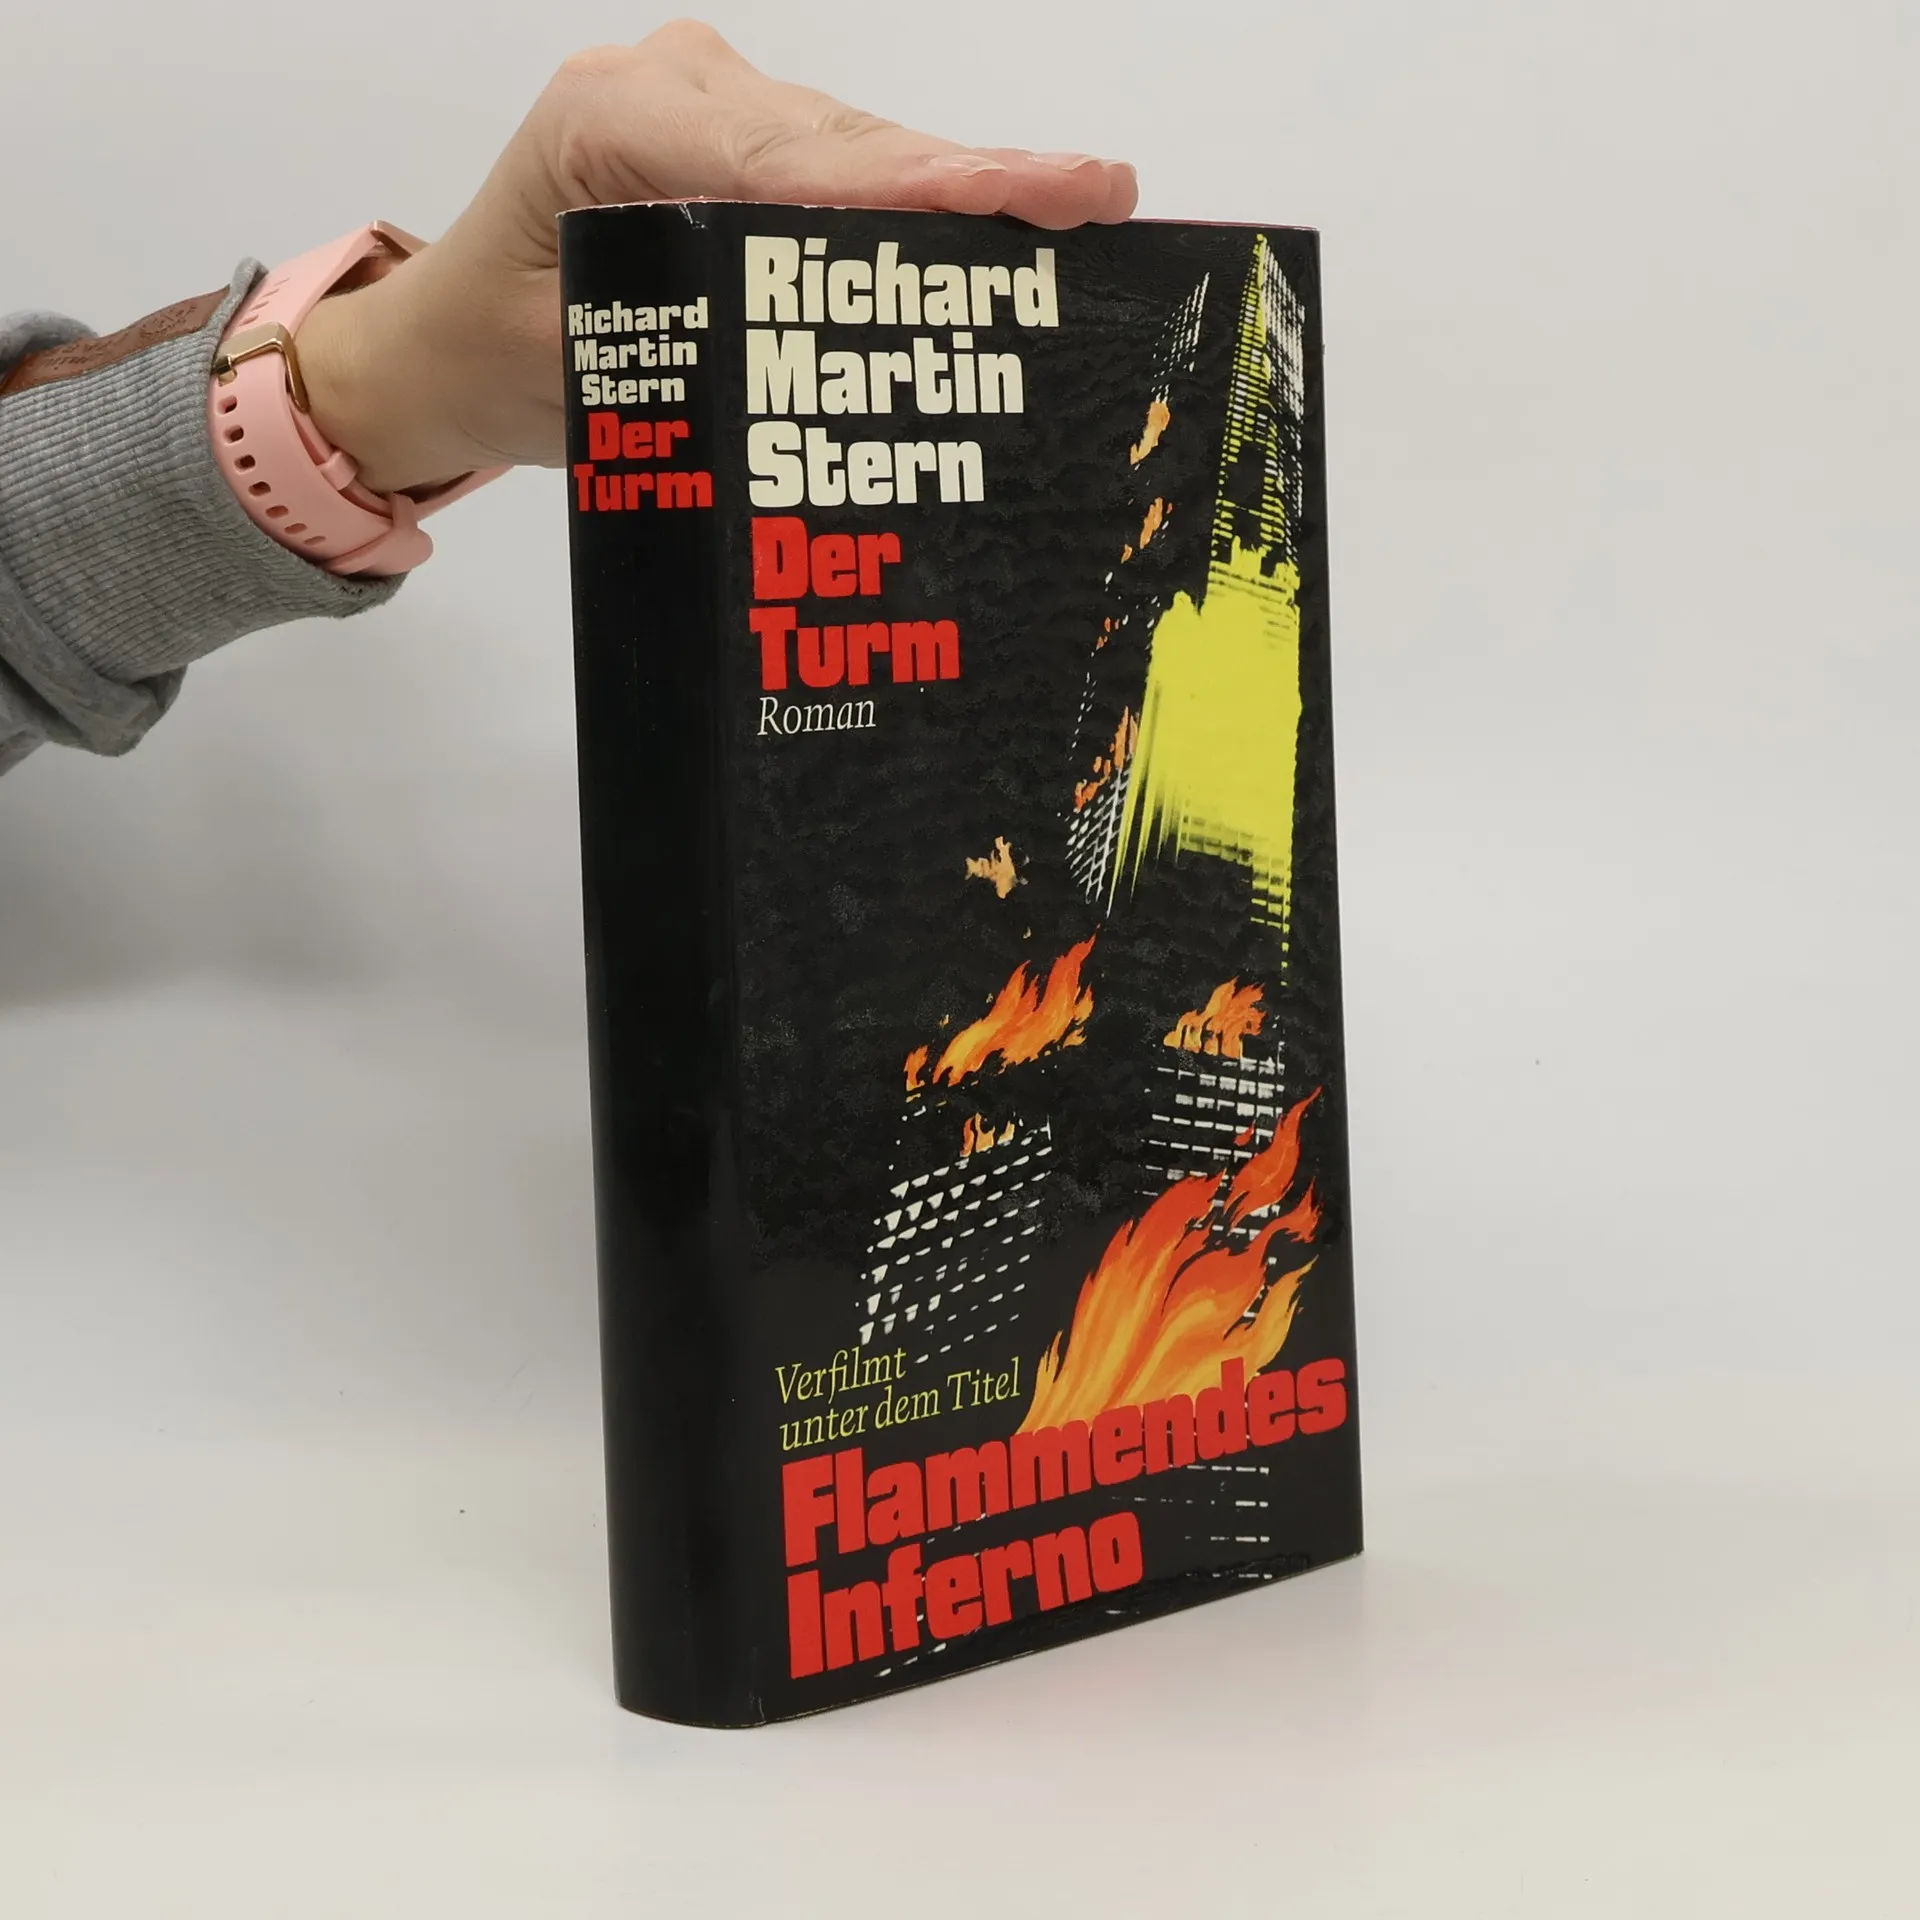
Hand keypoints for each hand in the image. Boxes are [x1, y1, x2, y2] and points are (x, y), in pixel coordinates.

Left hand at [297, 20, 1137, 495]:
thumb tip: (824, 364)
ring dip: (959, 190)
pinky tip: (1010, 218)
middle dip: (968, 178)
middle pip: (845, 141)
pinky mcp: (732, 137)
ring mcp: (706, 102)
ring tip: (1079, 207)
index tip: (1019, 194)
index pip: (790, 158)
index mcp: (614, 121)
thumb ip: (693, 345)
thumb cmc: (493, 356)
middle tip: (1096, 196)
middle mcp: (671, 86)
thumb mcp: (586, 368)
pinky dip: (917, 205)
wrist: (442, 346)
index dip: (915, 184)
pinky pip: (840, 166)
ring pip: (856, 148)